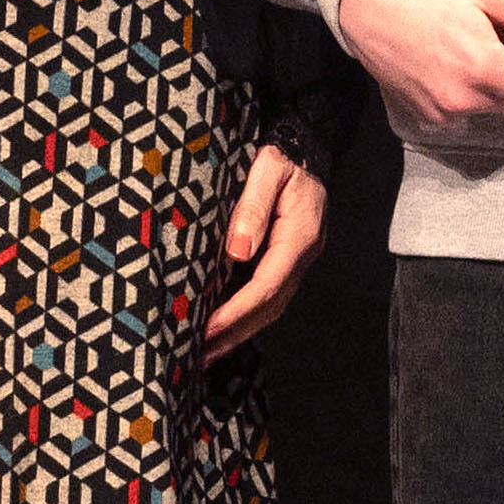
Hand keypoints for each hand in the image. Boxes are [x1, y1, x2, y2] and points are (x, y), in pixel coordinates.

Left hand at [205, 142, 324, 354]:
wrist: (303, 149)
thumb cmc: (282, 156)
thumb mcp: (268, 166)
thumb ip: (254, 205)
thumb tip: (237, 250)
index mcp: (300, 235)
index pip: (267, 284)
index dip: (236, 311)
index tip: (208, 329)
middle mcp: (301, 255)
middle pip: (270, 306)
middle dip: (235, 333)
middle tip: (200, 355)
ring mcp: (295, 260)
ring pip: (271, 307)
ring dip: (239, 332)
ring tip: (206, 352)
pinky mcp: (284, 260)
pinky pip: (266, 296)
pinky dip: (244, 317)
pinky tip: (221, 328)